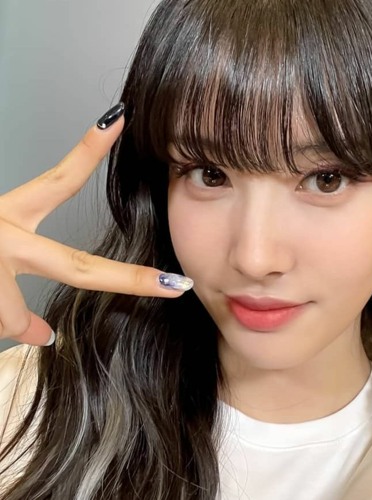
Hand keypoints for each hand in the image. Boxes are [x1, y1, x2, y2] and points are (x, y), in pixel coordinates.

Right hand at [0, 104, 191, 346]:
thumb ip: (11, 297)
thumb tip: (44, 338)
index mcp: (6, 216)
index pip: (59, 178)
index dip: (90, 150)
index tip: (118, 121)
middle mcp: (0, 235)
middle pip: (76, 267)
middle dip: (130, 281)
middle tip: (174, 288)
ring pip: (10, 314)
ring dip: (7, 319)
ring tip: (20, 319)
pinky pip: (1, 321)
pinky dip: (2, 325)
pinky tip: (17, 326)